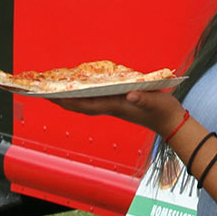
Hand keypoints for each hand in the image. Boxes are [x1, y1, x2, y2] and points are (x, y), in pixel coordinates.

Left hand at [50, 89, 185, 133]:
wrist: (170, 122)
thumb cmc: (163, 111)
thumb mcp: (156, 101)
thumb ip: (144, 98)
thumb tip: (130, 95)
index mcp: (117, 107)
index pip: (88, 105)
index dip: (71, 101)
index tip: (55, 96)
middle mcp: (112, 108)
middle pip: (82, 107)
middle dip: (64, 101)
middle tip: (46, 94)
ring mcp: (114, 108)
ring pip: (86, 106)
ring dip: (71, 101)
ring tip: (56, 93)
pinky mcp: (118, 106)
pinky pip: (94, 103)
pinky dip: (83, 99)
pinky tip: (79, 92)